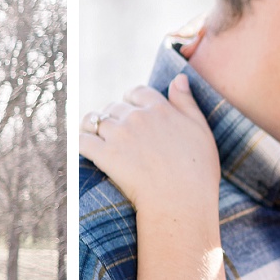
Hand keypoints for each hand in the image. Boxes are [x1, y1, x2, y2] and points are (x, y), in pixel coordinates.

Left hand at [78, 76, 219, 213]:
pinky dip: (79, 143)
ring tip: (97, 140)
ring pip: (95, 120)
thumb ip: (187, 102)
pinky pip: (81, 140)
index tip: (131, 111)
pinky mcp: (105, 154)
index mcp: (160, 108)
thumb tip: (177, 78)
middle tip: (116, 134)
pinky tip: (82, 150)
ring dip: (94, 128)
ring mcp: (119, 135)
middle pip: (114, 107)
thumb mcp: (201, 131)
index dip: (131, 100)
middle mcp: (137, 117)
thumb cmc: (197, 172)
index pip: (137, 92)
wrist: (181, 202)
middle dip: (113, 117)